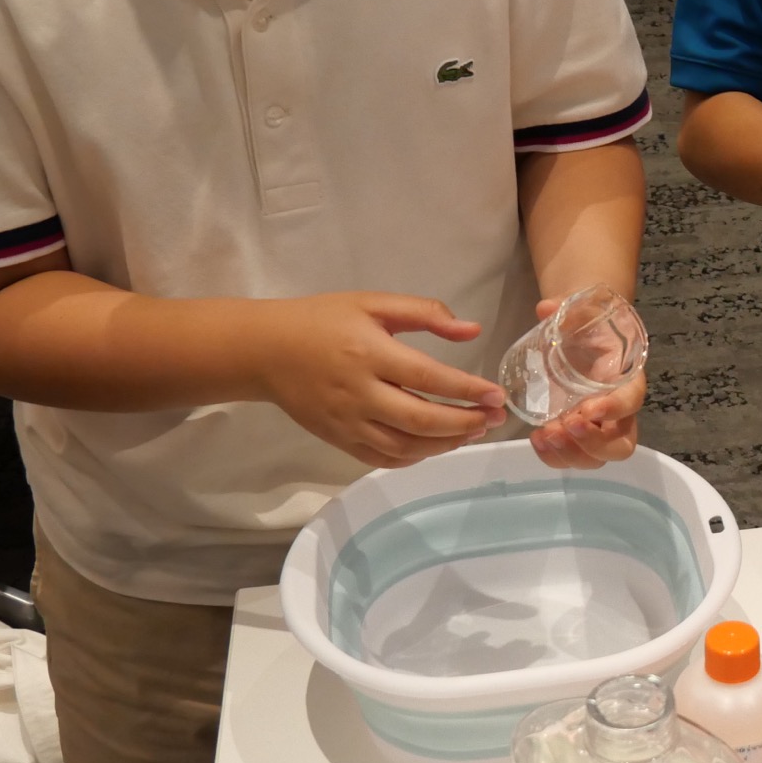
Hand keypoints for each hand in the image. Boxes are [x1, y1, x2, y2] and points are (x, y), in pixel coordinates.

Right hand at [253, 293, 504, 466]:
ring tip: (474, 431)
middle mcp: (360, 394)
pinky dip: (415, 457)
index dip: (466, 390)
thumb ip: (424, 313)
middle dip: (464, 423)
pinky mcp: (338, 440)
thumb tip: (471, 331)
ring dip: (445, 443)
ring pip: (405, 446)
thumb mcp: (372, 303)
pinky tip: (436, 445)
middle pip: (420, 420)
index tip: (496, 395)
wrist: (265, 350)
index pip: (427, 378)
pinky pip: (382, 459)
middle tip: (494, 418)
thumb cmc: (323, 320)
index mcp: (370, 354)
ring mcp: (348, 423)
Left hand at [526, 297, 644, 469]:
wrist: (584, 335)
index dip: (613, 410)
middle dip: (593, 443)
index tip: (587, 407)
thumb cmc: (589, 326)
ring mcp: (600, 430)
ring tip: (545, 434)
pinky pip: (572, 459)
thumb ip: (569, 309)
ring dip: (570, 453)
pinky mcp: (578, 437)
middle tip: (564, 425)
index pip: (631, 402)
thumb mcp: (584, 312)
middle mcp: (620, 413)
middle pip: (620, 446)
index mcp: (628, 381)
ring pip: (596, 459)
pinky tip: (537, 439)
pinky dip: (554, 457)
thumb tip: (546, 308)